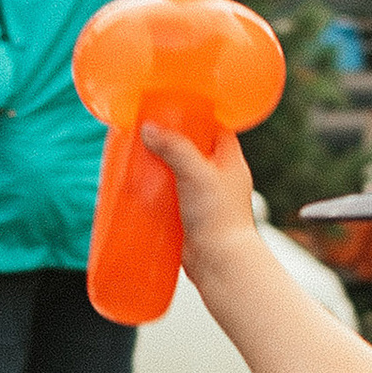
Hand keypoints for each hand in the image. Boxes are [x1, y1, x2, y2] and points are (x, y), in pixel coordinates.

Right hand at [140, 117, 260, 275]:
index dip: (197, 118)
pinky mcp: (192, 218)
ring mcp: (206, 199)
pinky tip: (141, 189)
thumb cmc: (218, 217)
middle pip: (194, 150)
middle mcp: (221, 178)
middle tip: (150, 134)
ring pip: (181, 175)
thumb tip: (149, 129)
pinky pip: (172, 198)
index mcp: (231, 161)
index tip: (174, 110)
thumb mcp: (195, 172)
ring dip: (163, 168)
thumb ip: (174, 147)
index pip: (217, 129)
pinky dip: (158, 192)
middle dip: (173, 143)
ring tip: (140, 158)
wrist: (220, 262)